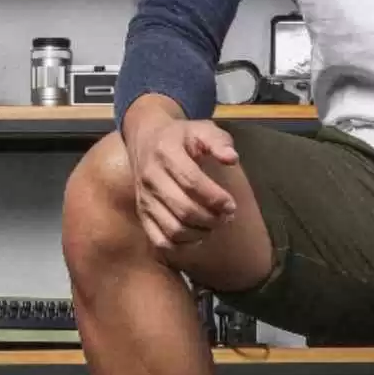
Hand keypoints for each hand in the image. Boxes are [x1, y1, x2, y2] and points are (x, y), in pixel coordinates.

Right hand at [126, 117, 239, 257]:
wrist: (146, 139)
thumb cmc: (180, 136)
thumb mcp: (201, 129)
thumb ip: (218, 141)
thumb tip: (232, 158)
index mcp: (166, 153)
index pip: (191, 182)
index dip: (215, 198)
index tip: (231, 205)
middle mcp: (151, 177)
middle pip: (183, 209)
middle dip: (211, 218)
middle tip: (227, 216)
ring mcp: (144, 199)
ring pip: (173, 229)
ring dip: (199, 233)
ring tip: (214, 225)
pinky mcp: (142, 214)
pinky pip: (160, 240)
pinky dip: (181, 245)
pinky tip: (197, 235)